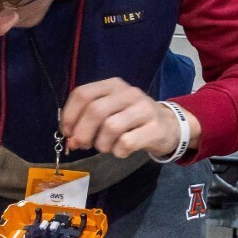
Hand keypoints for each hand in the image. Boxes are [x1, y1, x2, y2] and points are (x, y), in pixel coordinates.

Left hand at [61, 78, 200, 158]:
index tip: (67, 132)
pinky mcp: (154, 128)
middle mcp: (129, 93)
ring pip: (110, 127)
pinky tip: (121, 151)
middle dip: (83, 133)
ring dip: (102, 144)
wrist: (170, 124)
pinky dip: (118, 151)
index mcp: (113, 85)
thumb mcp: (111, 110)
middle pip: (95, 111)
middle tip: (82, 145)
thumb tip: (70, 139)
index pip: (83, 94)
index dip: (69, 115)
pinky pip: (126, 142)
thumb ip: (88, 119)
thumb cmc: (133, 119)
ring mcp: (143, 110)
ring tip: (106, 147)